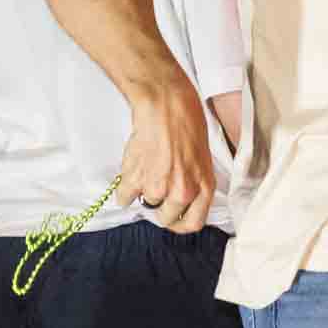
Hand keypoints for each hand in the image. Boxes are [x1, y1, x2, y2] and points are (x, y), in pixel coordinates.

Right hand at [117, 80, 216, 232]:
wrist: (165, 104)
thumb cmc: (187, 121)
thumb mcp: (202, 156)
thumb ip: (193, 180)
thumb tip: (181, 198)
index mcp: (204, 186)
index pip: (193, 223)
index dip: (180, 223)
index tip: (173, 218)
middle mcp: (183, 191)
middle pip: (166, 218)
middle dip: (159, 206)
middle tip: (155, 188)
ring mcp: (159, 187)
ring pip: (145, 203)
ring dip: (142, 190)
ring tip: (146, 168)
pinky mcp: (136, 179)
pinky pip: (124, 197)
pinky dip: (124, 188)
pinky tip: (131, 170)